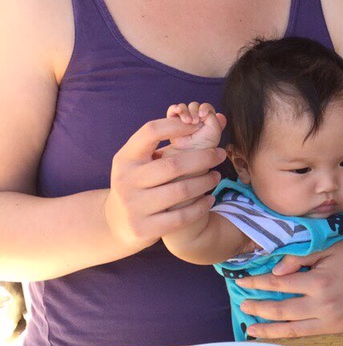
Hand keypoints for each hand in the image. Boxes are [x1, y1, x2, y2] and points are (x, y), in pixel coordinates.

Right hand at [104, 116, 226, 252]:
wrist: (118, 223)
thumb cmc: (138, 182)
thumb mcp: (138, 161)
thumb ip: (162, 141)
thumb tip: (207, 117)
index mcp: (125, 158)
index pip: (150, 131)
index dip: (177, 125)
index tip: (199, 126)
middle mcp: (126, 180)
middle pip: (173, 164)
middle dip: (204, 157)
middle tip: (220, 154)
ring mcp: (134, 205)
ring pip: (181, 190)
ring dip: (206, 182)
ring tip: (216, 176)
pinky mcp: (145, 228)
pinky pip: (181, 217)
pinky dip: (200, 207)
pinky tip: (209, 199)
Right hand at [165, 102, 224, 150]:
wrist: (189, 152)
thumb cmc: (203, 144)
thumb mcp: (214, 130)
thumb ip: (213, 116)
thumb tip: (213, 112)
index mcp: (207, 120)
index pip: (206, 107)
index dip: (204, 108)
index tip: (202, 114)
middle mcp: (196, 118)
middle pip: (194, 105)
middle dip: (194, 111)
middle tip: (194, 121)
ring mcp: (184, 119)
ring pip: (184, 107)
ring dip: (185, 111)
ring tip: (186, 121)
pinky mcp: (173, 121)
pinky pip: (173, 110)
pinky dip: (175, 108)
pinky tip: (177, 111)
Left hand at [236, 238, 342, 338]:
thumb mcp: (331, 248)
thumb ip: (301, 259)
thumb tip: (275, 271)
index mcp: (318, 281)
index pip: (278, 284)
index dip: (258, 284)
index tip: (243, 283)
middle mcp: (323, 304)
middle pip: (281, 310)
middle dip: (258, 308)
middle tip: (243, 307)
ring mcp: (334, 322)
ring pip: (293, 330)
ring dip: (270, 330)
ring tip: (252, 330)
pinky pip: (313, 337)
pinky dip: (294, 338)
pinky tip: (281, 337)